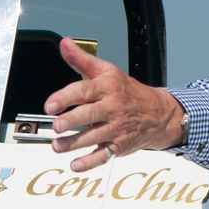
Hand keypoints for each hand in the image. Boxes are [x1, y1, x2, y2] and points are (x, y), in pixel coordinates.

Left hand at [44, 38, 184, 172]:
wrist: (158, 112)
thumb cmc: (128, 91)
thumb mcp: (107, 71)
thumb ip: (82, 60)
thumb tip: (65, 43)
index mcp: (107, 88)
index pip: (85, 90)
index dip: (65, 97)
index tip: (50, 105)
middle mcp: (112, 108)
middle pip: (90, 114)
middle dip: (72, 120)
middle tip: (57, 126)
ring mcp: (116, 128)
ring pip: (94, 137)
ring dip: (74, 143)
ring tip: (57, 146)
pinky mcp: (119, 145)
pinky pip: (104, 156)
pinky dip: (90, 162)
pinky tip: (75, 165)